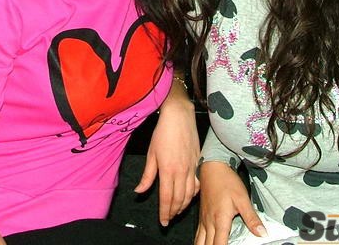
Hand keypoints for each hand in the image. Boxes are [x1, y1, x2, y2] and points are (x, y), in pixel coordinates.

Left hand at [134, 77, 199, 225]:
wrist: (179, 116)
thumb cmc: (162, 133)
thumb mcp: (151, 154)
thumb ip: (147, 176)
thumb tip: (139, 191)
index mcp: (168, 170)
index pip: (167, 199)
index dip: (165, 213)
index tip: (162, 222)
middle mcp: (182, 171)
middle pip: (180, 199)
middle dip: (174, 212)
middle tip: (168, 218)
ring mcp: (192, 167)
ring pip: (190, 194)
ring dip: (184, 205)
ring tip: (177, 211)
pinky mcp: (198, 161)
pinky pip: (198, 183)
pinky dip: (194, 193)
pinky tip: (189, 195)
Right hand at [195, 161, 264, 244]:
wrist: (213, 167)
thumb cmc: (228, 181)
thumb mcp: (243, 198)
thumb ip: (251, 218)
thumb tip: (262, 234)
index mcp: (220, 220)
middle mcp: (209, 223)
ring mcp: (203, 220)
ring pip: (199, 242)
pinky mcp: (201, 216)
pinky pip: (198, 235)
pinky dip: (200, 243)